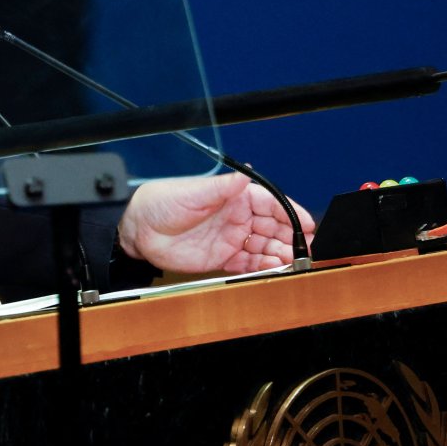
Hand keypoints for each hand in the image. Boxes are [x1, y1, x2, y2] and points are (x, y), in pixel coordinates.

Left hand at [118, 174, 314, 274]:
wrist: (139, 230)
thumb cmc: (162, 203)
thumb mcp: (194, 192)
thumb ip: (221, 188)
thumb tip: (243, 176)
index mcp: (234, 196)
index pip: (271, 203)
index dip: (290, 212)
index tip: (308, 222)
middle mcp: (236, 217)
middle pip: (273, 227)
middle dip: (292, 237)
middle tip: (307, 249)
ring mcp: (231, 238)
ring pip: (264, 247)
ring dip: (280, 254)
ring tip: (293, 262)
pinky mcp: (222, 258)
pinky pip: (248, 264)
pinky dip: (263, 267)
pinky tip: (274, 269)